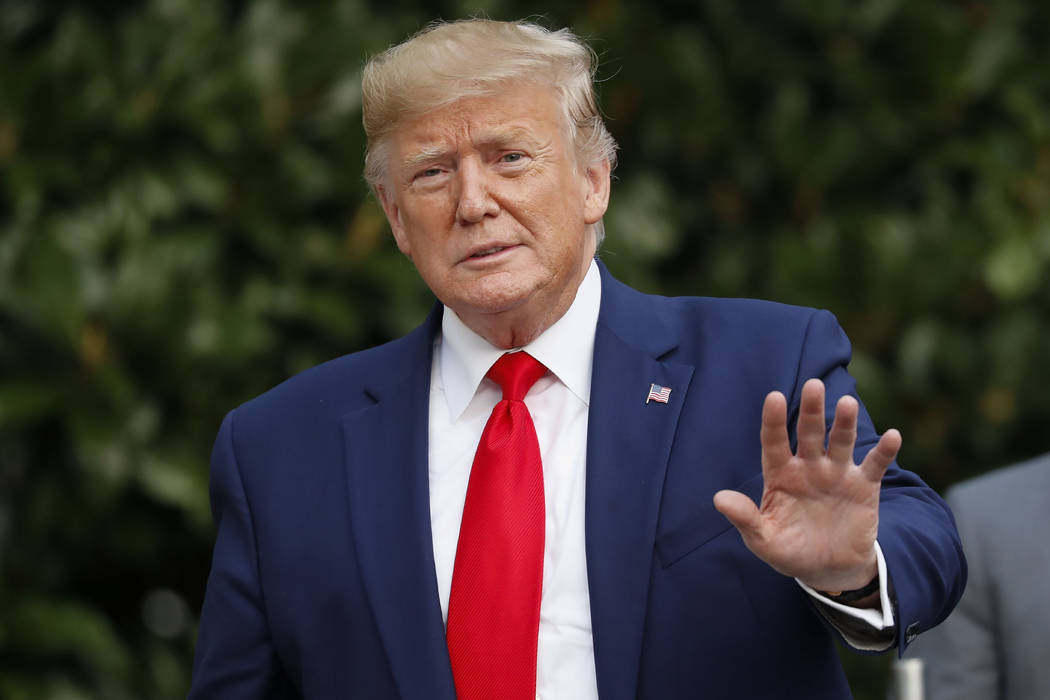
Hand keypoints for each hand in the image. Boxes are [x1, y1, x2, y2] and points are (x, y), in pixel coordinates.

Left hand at [713, 378, 900, 595]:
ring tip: (846, 403)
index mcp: (780, 474)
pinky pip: (875, 465)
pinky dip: (885, 451)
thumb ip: (745, 519)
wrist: (829, 569)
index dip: (774, 421)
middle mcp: (809, 467)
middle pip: (809, 433)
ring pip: (841, 441)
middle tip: (813, 385)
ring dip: (844, 423)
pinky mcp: (864, 486)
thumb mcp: (764, 540)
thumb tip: (718, 499)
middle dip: (812, 410)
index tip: (774, 398)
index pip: (774, 442)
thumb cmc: (790, 551)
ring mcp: (837, 473)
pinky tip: (893, 436)